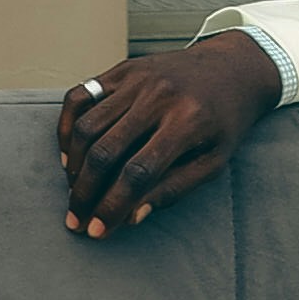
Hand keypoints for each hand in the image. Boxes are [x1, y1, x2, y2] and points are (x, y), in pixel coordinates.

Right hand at [58, 32, 285, 236]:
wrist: (232, 68)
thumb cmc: (225, 121)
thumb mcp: (214, 161)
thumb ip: (174, 188)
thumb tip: (131, 216)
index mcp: (188, 121)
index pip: (138, 173)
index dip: (113, 206)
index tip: (98, 230)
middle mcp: (159, 96)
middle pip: (105, 152)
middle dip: (85, 193)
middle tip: (75, 220)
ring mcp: (137, 79)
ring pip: (87, 126)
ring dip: (74, 166)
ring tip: (75, 191)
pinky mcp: (122, 69)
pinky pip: (80, 97)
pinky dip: (66, 127)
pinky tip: (69, 154)